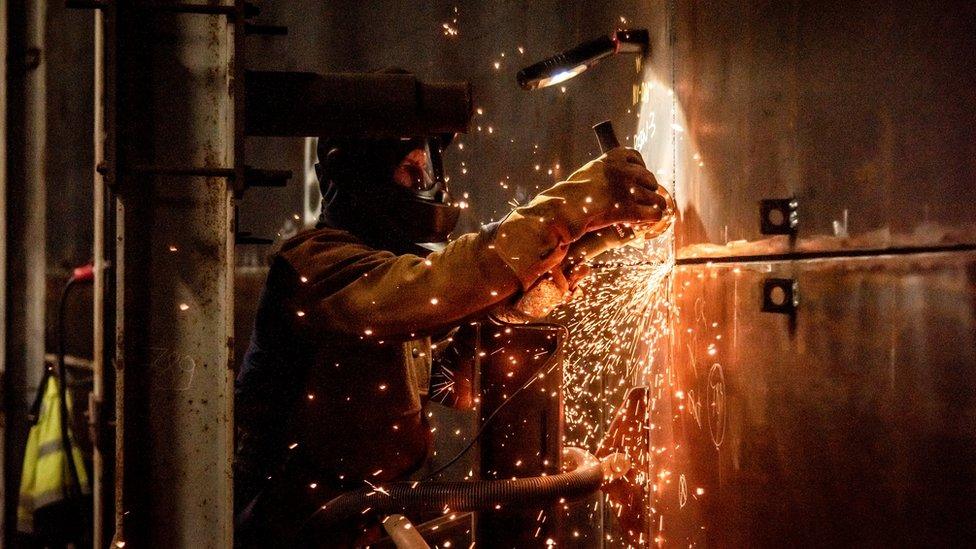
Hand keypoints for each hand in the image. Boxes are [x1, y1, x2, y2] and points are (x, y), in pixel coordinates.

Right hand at [492, 147, 668, 289]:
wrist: (564, 208)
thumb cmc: (570, 194)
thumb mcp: (587, 174)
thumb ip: (602, 173)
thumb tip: (611, 181)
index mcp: (612, 157)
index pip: (636, 157)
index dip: (640, 168)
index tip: (638, 177)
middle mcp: (624, 170)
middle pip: (648, 178)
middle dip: (648, 188)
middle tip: (643, 198)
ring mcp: (628, 189)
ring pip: (655, 197)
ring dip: (654, 205)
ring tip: (649, 212)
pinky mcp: (630, 209)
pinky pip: (653, 213)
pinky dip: (653, 218)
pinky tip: (648, 222)